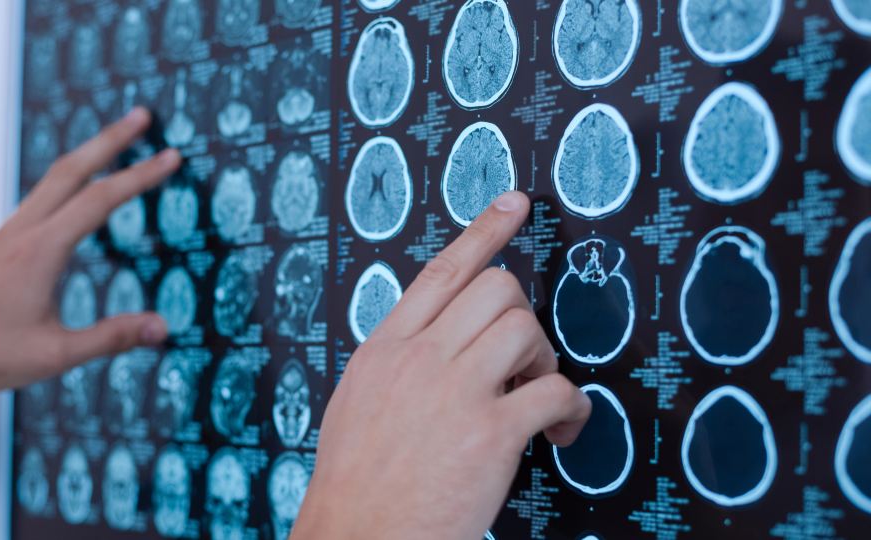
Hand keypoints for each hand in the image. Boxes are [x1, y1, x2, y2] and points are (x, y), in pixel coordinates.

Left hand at [0, 107, 180, 420]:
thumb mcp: (56, 356)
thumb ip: (111, 338)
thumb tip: (163, 328)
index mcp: (40, 253)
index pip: (100, 200)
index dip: (140, 176)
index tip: (171, 156)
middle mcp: (18, 234)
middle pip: (70, 170)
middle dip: (109, 139)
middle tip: (141, 115)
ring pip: (48, 185)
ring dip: (85, 161)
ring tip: (111, 149)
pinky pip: (31, 208)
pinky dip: (61, 192)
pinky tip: (69, 214)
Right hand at [292, 191, 591, 539]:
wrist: (356, 538)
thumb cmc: (357, 481)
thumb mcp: (359, 401)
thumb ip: (398, 362)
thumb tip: (435, 341)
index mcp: (387, 349)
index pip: (442, 271)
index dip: (484, 230)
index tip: (514, 204)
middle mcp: (420, 360)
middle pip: (496, 289)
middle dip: (522, 316)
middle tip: (521, 361)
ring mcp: (455, 393)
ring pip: (525, 328)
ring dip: (544, 358)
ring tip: (535, 395)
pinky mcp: (490, 434)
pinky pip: (554, 390)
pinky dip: (572, 407)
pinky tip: (562, 429)